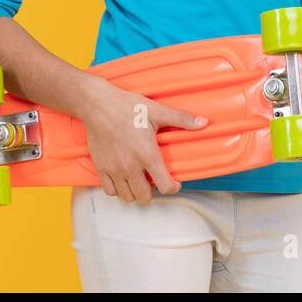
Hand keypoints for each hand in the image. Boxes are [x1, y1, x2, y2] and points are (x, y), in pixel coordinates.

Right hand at [79, 79, 207, 204]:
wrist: (97, 104)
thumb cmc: (126, 107)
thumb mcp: (157, 111)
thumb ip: (182, 119)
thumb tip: (203, 122)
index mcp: (147, 155)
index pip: (165, 186)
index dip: (173, 188)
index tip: (175, 182)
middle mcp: (130, 166)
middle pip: (145, 197)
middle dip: (153, 191)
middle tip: (154, 178)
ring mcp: (114, 169)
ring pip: (127, 197)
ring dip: (135, 191)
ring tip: (139, 179)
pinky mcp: (100, 168)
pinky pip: (110, 191)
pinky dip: (118, 189)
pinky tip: (123, 177)